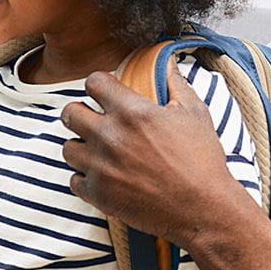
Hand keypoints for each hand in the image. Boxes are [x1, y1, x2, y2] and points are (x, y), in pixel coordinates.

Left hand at [60, 66, 244, 247]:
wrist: (203, 209)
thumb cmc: (202, 160)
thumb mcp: (195, 114)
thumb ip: (176, 83)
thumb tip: (168, 60)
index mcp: (132, 111)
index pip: (93, 82)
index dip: (100, 85)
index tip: (105, 94)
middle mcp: (109, 136)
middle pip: (70, 113)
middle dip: (81, 114)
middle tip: (95, 122)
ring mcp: (100, 167)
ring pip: (67, 148)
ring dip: (81, 148)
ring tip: (99, 153)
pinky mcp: (98, 194)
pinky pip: (73, 180)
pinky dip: (85, 179)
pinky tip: (103, 178)